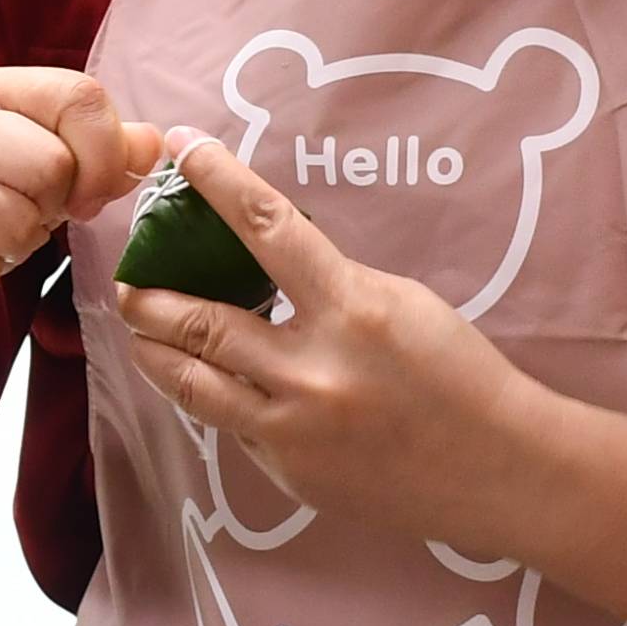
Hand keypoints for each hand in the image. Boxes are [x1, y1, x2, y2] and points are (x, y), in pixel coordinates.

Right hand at [0, 66, 159, 334]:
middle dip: (49, 209)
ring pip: (13, 223)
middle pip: (50, 166)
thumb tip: (156, 144)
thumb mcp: (32, 162)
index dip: (104, 155)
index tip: (88, 193)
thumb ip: (97, 150)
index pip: (79, 97)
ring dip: (11, 249)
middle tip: (19, 215)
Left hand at [105, 135, 552, 557]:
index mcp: (351, 312)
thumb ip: (330, 287)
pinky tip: (208, 385)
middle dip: (149, 298)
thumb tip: (266, 269)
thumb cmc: (463, 376)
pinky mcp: (289, 475)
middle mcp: (311, 372)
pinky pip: (234, 428)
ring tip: (138, 332)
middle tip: (126, 281)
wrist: (500, 473)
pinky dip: (217, 400)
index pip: (267, 229)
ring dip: (154, 353)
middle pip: (199, 322)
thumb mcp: (402, 304)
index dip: (218, 183)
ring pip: (193, 385)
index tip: (183, 149)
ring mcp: (293, 432)